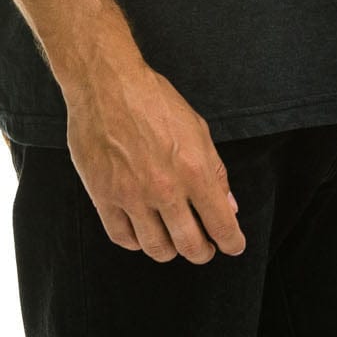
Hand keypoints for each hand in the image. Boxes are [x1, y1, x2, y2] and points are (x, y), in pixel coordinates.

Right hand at [65, 59, 246, 262]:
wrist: (107, 83)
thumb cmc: (153, 99)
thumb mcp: (197, 127)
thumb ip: (215, 170)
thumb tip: (229, 205)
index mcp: (194, 169)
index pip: (221, 224)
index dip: (232, 242)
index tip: (233, 246)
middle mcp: (164, 188)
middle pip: (190, 246)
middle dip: (203, 253)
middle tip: (204, 248)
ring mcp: (132, 195)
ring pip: (156, 249)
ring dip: (170, 250)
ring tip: (173, 241)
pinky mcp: (103, 196)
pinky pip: (123, 238)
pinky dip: (136, 242)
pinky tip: (142, 233)